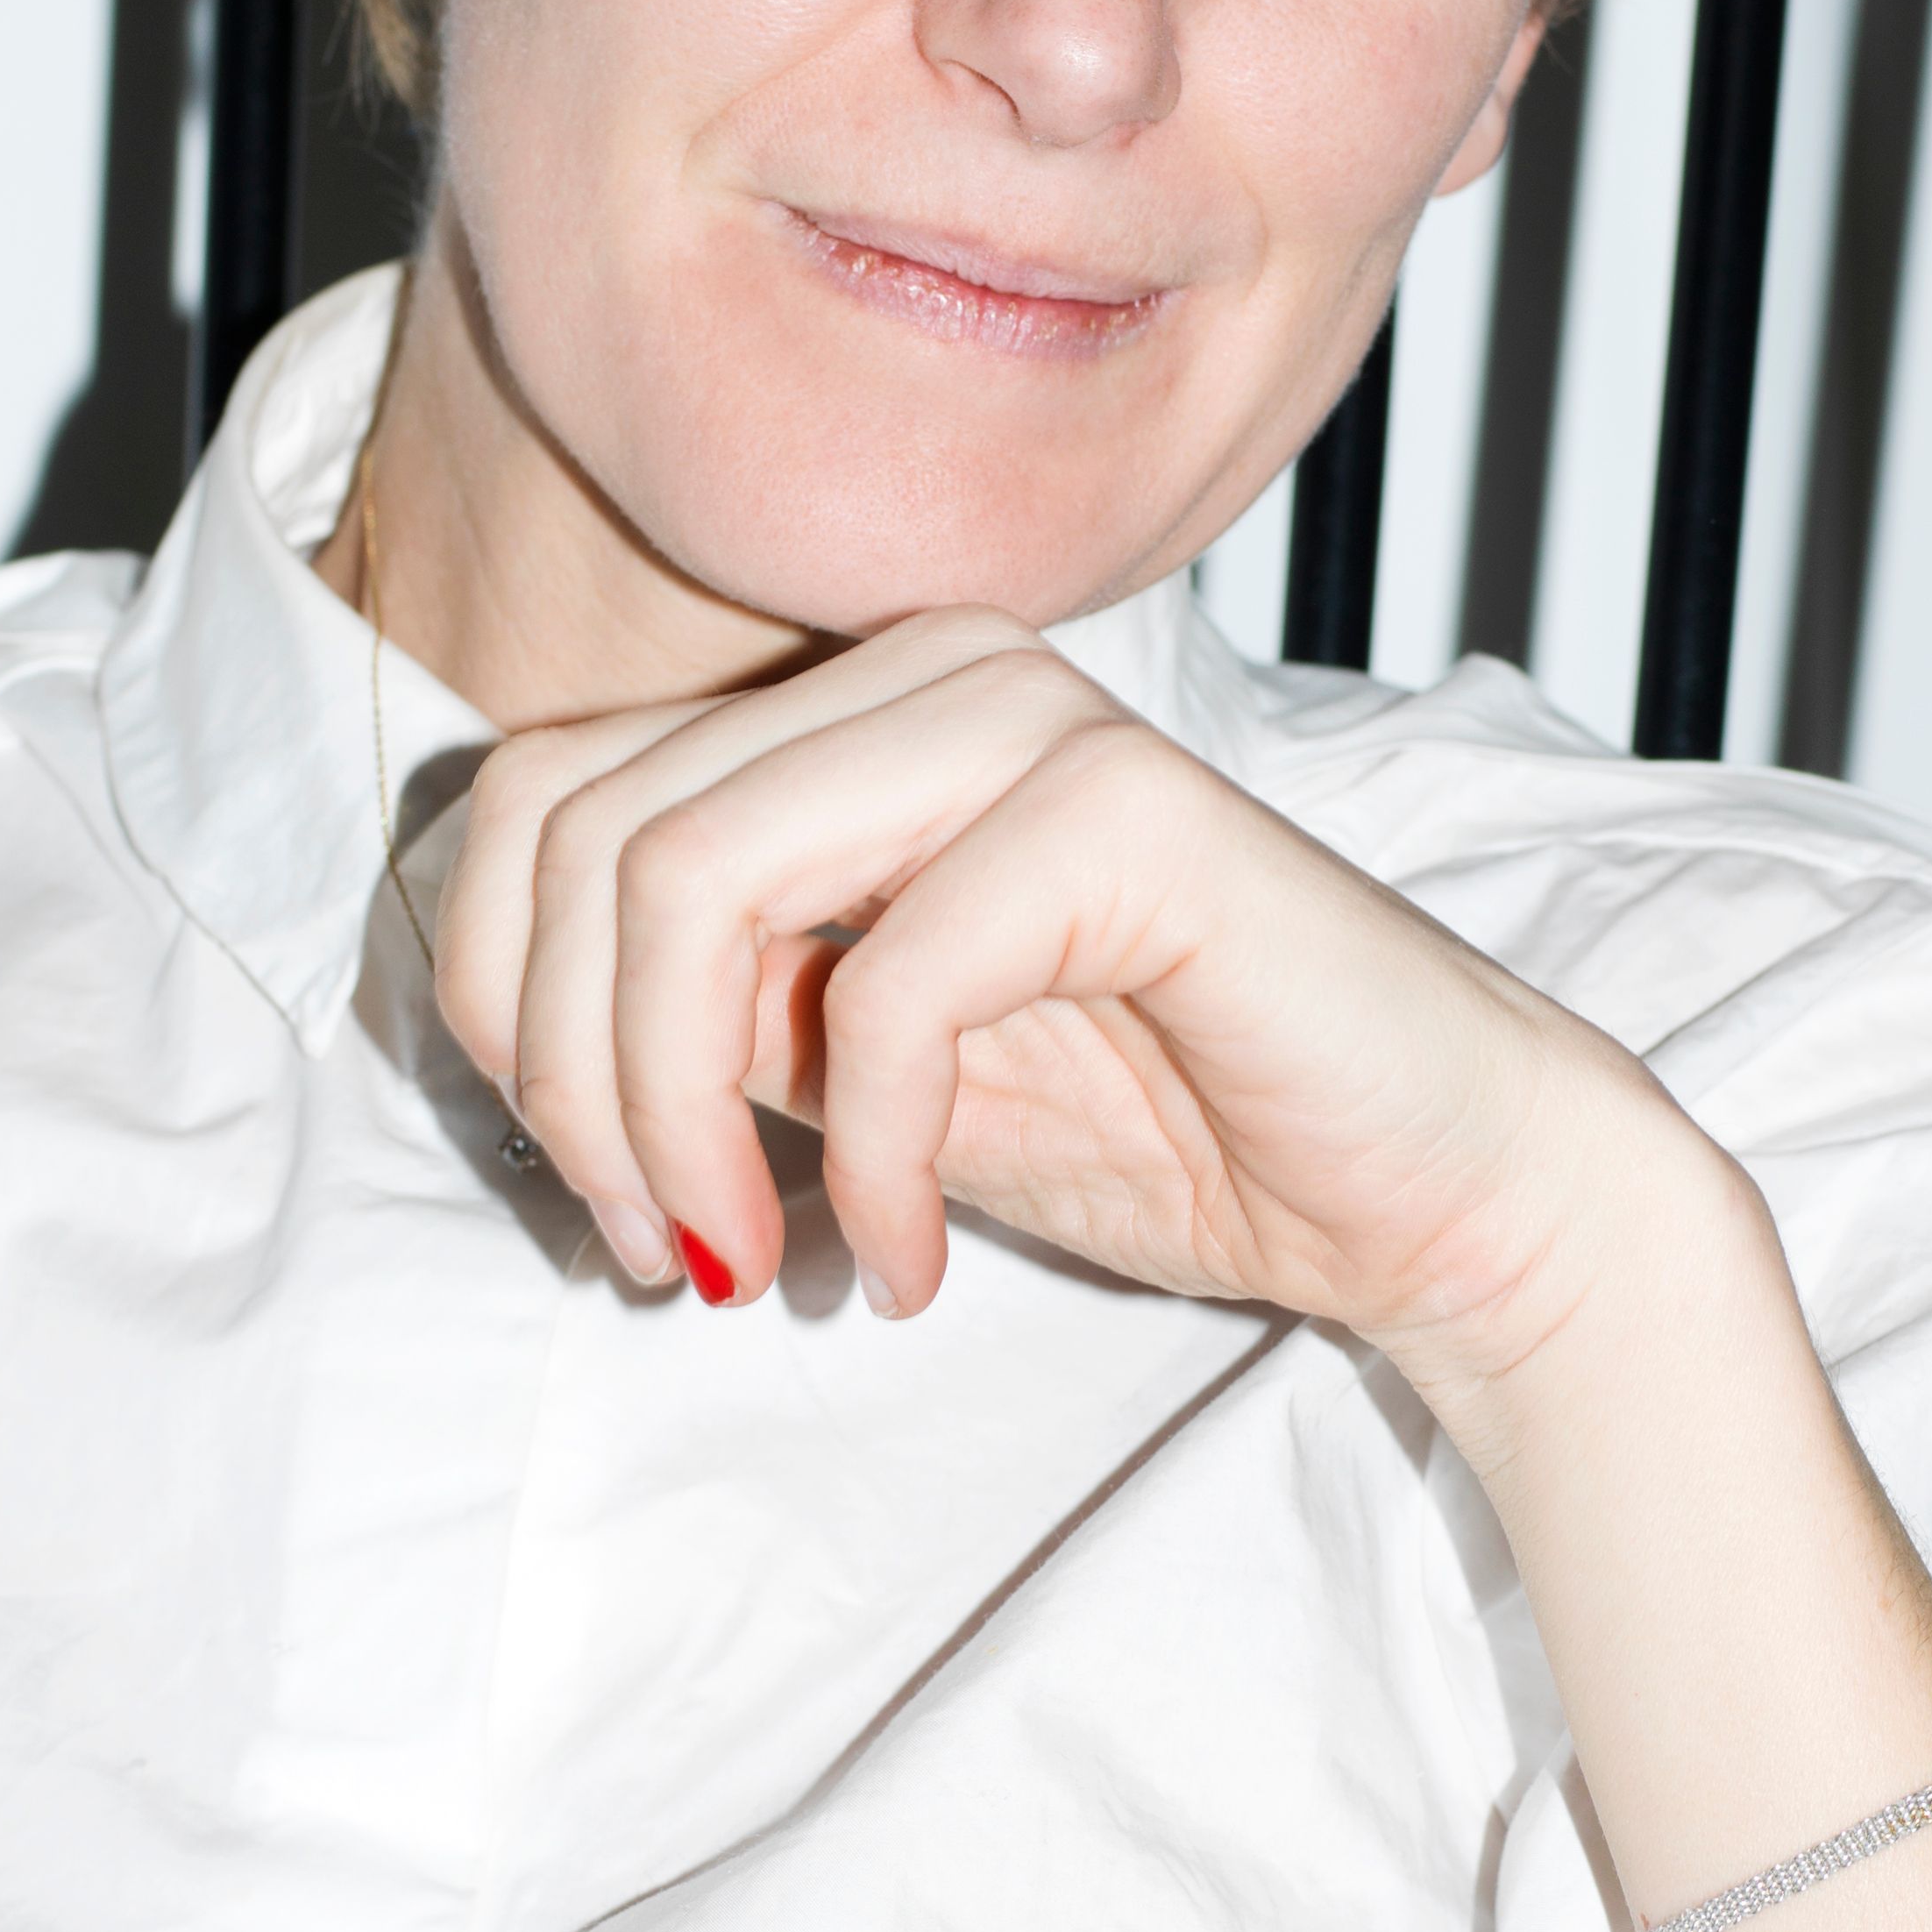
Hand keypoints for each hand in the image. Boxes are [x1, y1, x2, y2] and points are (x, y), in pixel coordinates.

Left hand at [435, 612, 1733, 1376]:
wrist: (1429, 1191)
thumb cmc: (1165, 1127)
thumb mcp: (857, 1074)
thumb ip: (709, 1010)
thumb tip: (525, 1027)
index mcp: (844, 704)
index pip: (538, 796)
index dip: (501, 1009)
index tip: (609, 1198)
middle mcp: (922, 668)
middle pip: (580, 835)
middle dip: (571, 1081)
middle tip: (665, 1252)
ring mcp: (1026, 719)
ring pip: (687, 882)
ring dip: (673, 1113)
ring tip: (748, 1257)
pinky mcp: (1123, 812)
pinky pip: (887, 987)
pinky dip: (869, 1163)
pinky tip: (911, 1262)